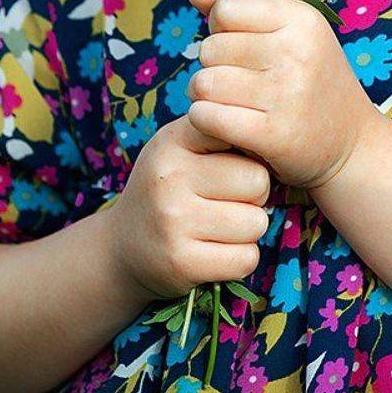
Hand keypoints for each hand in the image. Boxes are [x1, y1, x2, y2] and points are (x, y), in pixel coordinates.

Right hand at [110, 113, 271, 301]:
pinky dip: (241, 257)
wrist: (122, 246)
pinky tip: (218, 250)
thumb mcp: (180, 146)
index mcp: (172, 141)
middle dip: (255, 194)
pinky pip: (246, 258)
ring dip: (249, 229)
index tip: (235, 158)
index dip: (248, 148)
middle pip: (258, 181)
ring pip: (256, 223)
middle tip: (231, 199)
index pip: (236, 131)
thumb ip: (219, 129)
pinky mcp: (181, 263)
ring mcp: (173, 222)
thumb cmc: (168, 187)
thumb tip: (268, 130)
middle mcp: (170, 178)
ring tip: (222, 225)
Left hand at [186, 0, 382, 191]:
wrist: (351, 143)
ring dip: (205, 94)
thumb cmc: (312, 79)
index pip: (227, 8)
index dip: (222, 25)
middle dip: (214, 63)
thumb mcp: (292, 31)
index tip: (240, 43)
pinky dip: (205, 120)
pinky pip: (206, 116)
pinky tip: (224, 122)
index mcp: (303, 19)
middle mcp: (297, 52)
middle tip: (237, 78)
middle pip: (210, 47)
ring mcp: (286, 94)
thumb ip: (242, 4)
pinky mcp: (273, 135)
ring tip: (228, 99)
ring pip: (203, 83)